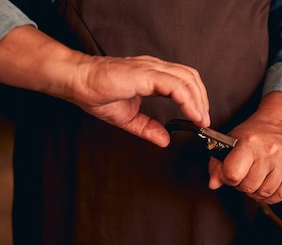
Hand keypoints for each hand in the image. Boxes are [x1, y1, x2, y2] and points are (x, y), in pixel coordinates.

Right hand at [71, 54, 209, 145]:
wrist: (77, 82)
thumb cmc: (97, 93)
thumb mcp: (129, 118)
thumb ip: (148, 127)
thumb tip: (165, 139)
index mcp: (152, 76)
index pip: (184, 81)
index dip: (196, 99)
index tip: (200, 119)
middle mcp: (154, 68)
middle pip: (190, 78)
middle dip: (202, 100)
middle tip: (204, 121)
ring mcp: (150, 69)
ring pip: (186, 79)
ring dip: (198, 101)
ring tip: (200, 119)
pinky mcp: (145, 74)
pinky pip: (174, 85)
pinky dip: (187, 100)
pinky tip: (191, 113)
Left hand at [207, 92, 281, 203]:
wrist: (280, 123)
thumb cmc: (254, 133)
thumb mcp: (230, 142)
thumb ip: (217, 164)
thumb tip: (214, 184)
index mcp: (250, 143)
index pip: (233, 175)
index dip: (228, 178)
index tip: (230, 173)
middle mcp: (269, 151)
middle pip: (248, 187)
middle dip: (242, 185)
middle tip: (244, 174)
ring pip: (264, 193)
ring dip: (256, 191)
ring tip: (256, 179)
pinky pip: (281, 195)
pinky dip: (271, 196)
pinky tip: (267, 185)